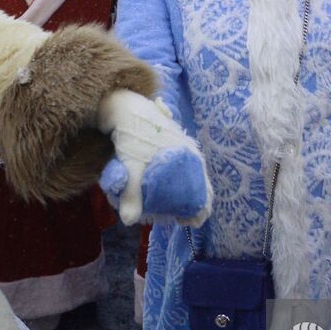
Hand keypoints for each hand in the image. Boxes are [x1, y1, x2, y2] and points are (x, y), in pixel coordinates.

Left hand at [97, 90, 210, 224]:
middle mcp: (189, 152)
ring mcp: (181, 148)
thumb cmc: (131, 135)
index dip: (200, 209)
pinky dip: (179, 182)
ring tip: (173, 209)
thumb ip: (132, 195)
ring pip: (190, 177)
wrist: (125, 107)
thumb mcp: (131, 167)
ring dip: (185, 194)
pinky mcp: (171, 145)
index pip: (205, 189)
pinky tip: (166, 190)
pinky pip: (182, 168)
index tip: (188, 222)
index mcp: (188, 157)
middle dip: (193, 205)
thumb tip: (128, 221)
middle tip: (179, 219)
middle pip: (199, 184)